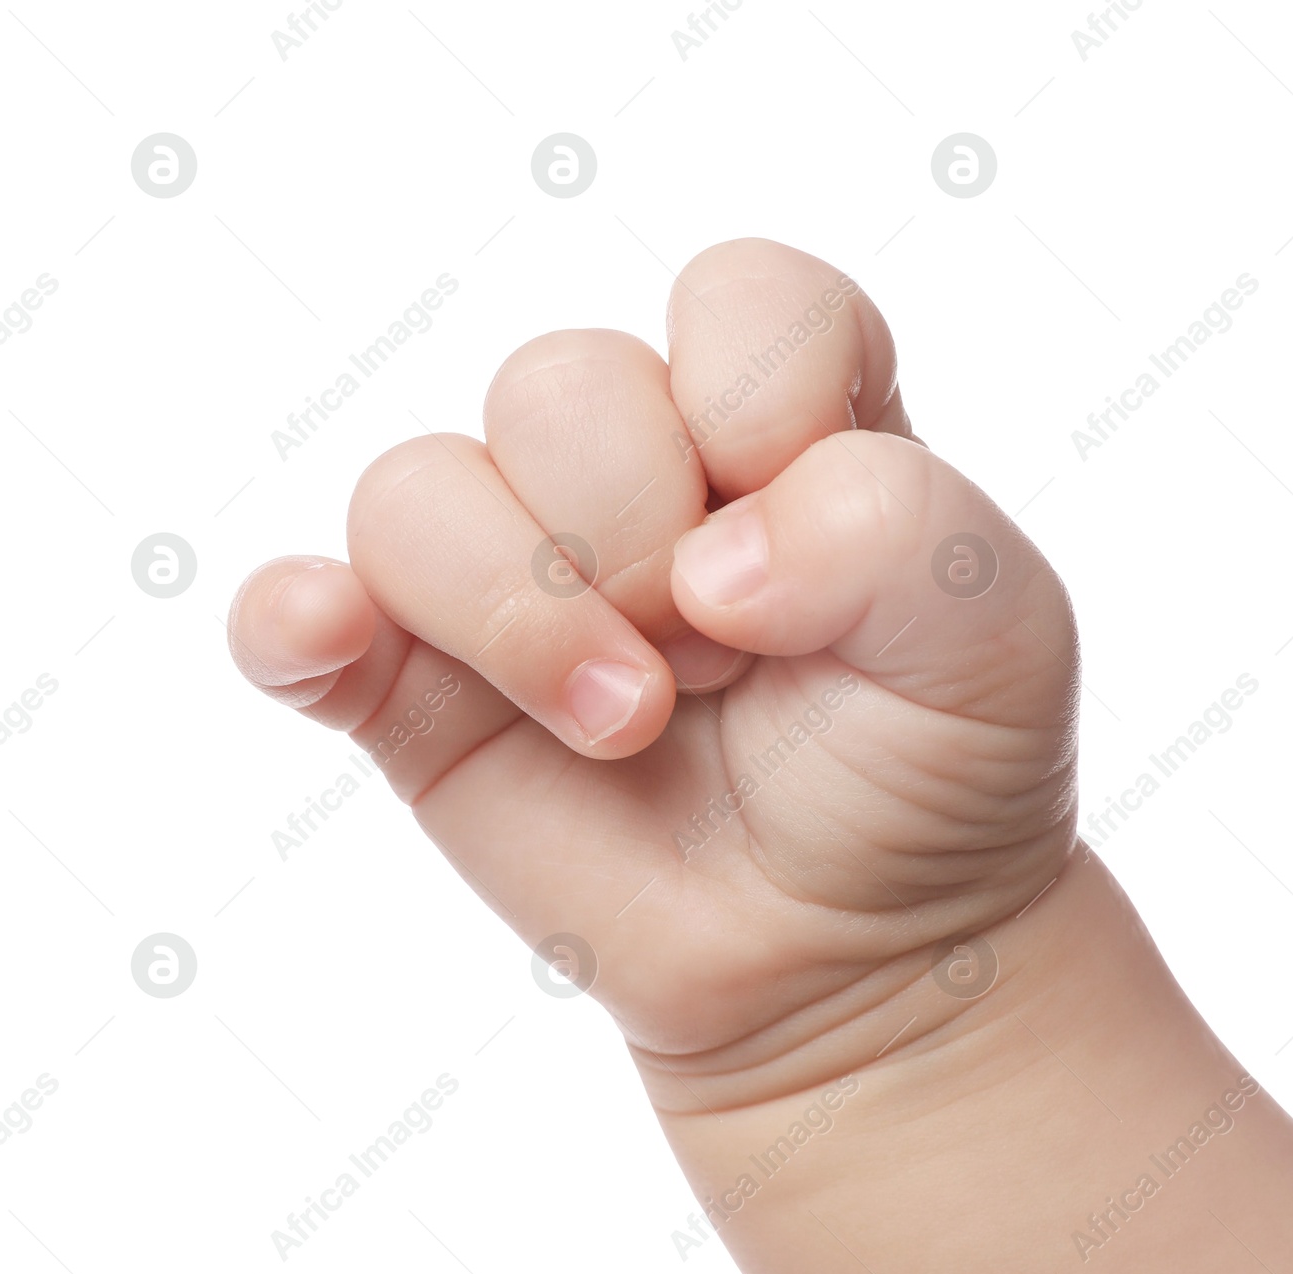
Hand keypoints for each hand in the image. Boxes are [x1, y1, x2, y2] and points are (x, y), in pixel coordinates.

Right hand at [229, 238, 1078, 1069]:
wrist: (851, 954)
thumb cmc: (929, 777)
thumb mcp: (996, 639)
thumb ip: (897, 531)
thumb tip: (705, 564)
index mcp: (782, 422)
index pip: (740, 301)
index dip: (760, 403)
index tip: (803, 547)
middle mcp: (638, 476)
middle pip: (558, 383)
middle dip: (640, 535)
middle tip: (720, 667)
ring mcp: (517, 580)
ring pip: (418, 488)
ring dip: (520, 614)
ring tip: (625, 729)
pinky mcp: (420, 691)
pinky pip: (300, 615)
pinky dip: (296, 621)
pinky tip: (330, 648)